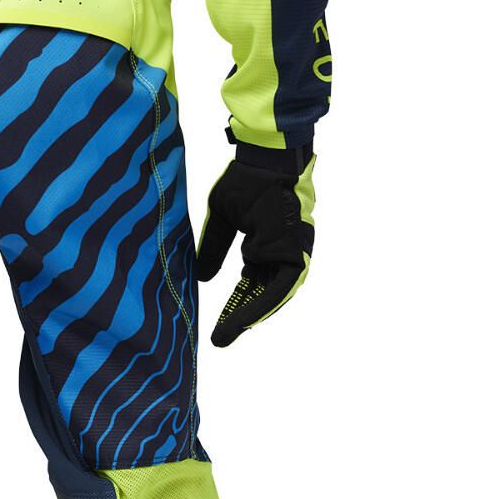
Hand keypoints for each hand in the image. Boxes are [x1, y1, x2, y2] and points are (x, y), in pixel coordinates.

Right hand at [195, 144, 315, 348]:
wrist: (268, 160)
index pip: (251, 281)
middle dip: (240, 316)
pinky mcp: (295, 253)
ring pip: (271, 295)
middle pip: (260, 293)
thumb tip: (202, 278)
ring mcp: (291, 252)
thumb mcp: (222, 219)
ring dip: (248, 317)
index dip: (236, 303)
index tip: (219, 323)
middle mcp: (281, 251)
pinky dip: (261, 305)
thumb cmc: (247, 179)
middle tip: (220, 339)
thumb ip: (214, 248)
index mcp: (266, 242)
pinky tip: (241, 320)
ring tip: (225, 335)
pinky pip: (278, 288)